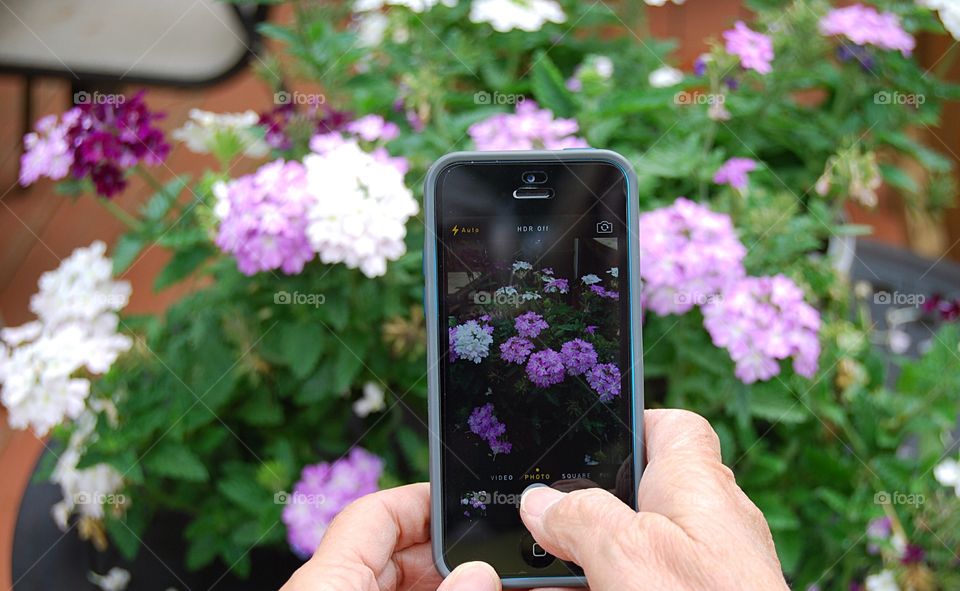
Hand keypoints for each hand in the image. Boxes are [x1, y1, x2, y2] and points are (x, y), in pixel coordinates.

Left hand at [280, 482, 501, 590]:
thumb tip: (479, 573)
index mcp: (324, 583)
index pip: (374, 513)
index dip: (425, 500)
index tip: (472, 502)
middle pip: (398, 551)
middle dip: (453, 550)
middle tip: (497, 557)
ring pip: (405, 585)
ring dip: (451, 583)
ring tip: (499, 583)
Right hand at [519, 409, 788, 590]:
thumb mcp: (630, 555)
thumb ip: (582, 517)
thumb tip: (540, 501)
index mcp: (697, 485)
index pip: (674, 427)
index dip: (630, 422)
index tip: (582, 438)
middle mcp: (707, 525)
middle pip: (642, 493)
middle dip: (588, 506)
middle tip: (540, 522)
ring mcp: (706, 572)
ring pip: (638, 548)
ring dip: (590, 556)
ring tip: (540, 571)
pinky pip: (646, 580)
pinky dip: (610, 582)